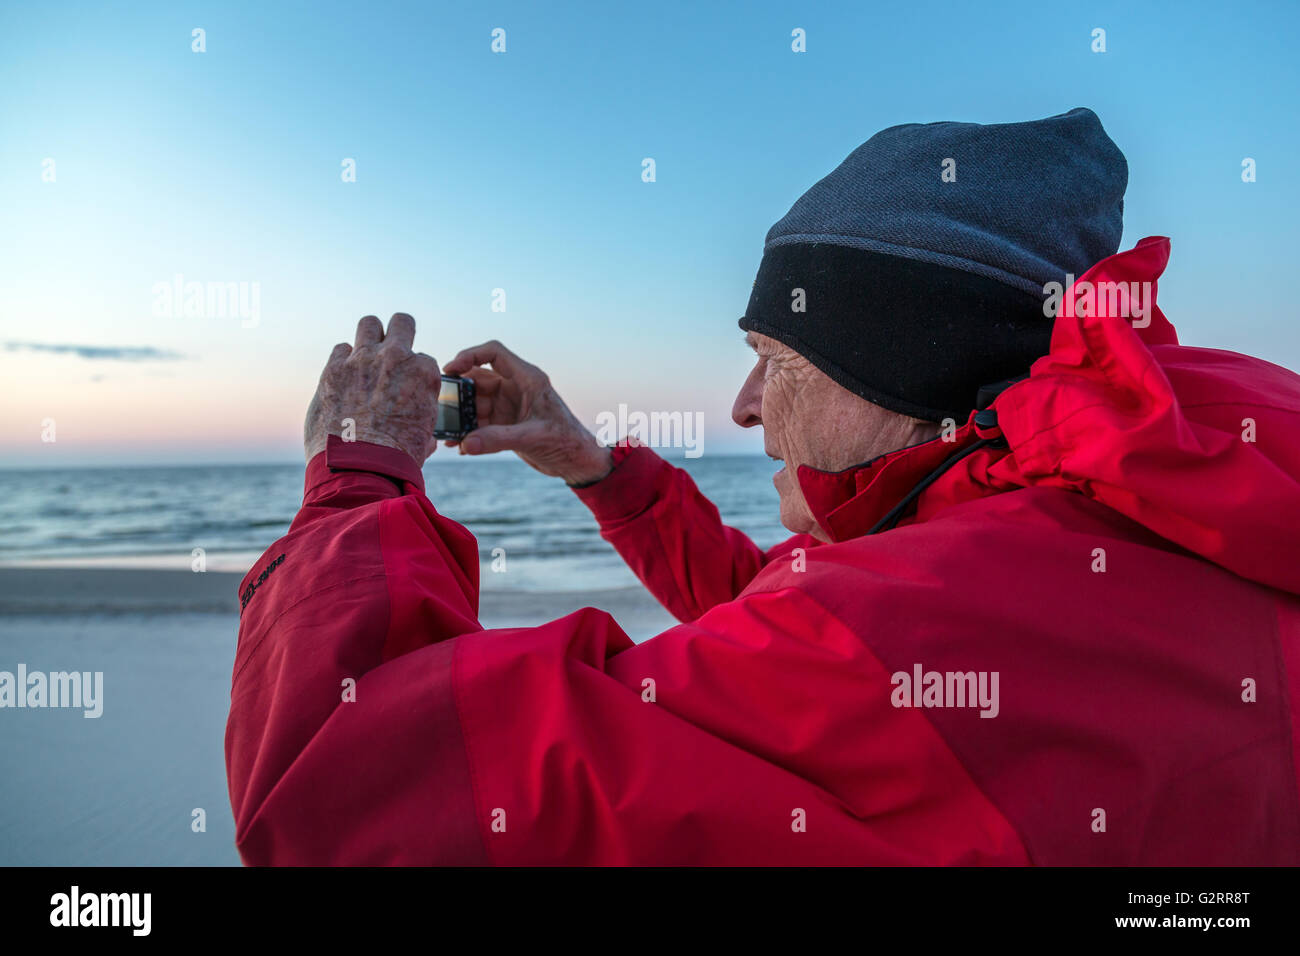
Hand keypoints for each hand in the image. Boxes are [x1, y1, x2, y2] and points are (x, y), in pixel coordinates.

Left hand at [304, 313, 441, 464]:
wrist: (360, 467)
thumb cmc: (396, 457)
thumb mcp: (424, 436)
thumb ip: (423, 416)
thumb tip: (421, 420)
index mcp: (424, 372)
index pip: (424, 360)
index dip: (416, 374)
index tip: (409, 387)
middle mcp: (396, 357)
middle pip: (401, 322)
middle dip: (399, 333)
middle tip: (393, 351)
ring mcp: (363, 359)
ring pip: (368, 324)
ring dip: (370, 337)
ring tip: (367, 354)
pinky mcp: (334, 368)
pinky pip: (341, 349)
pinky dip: (344, 361)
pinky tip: (345, 378)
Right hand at [441, 339, 612, 484]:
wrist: (578, 464)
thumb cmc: (567, 442)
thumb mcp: (533, 438)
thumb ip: (498, 439)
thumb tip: (466, 444)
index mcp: (528, 379)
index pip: (494, 353)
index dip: (470, 355)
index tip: (450, 369)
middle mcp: (516, 389)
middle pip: (479, 380)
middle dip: (460, 393)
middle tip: (442, 407)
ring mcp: (510, 407)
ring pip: (477, 403)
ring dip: (461, 416)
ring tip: (447, 432)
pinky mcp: (507, 426)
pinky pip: (481, 424)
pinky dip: (469, 432)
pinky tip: (459, 446)